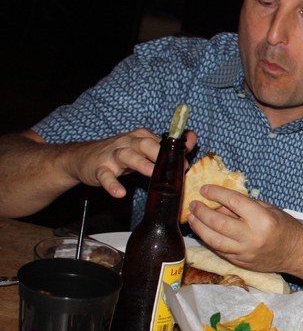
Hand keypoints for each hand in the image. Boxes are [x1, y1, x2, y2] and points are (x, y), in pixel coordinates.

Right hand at [72, 129, 197, 198]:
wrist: (83, 158)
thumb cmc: (120, 154)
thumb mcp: (144, 149)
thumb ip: (168, 146)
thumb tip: (193, 138)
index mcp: (140, 137)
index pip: (160, 141)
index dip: (174, 152)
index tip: (186, 163)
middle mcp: (127, 142)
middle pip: (145, 143)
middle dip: (159, 153)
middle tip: (172, 167)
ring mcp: (112, 155)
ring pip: (126, 156)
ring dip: (140, 164)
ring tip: (151, 174)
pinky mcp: (98, 168)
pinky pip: (105, 176)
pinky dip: (112, 184)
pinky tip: (120, 193)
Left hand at [186, 184, 302, 276]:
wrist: (297, 254)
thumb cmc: (285, 228)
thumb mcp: (269, 210)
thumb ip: (244, 207)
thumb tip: (220, 206)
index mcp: (261, 219)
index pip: (233, 202)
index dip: (216, 193)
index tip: (205, 189)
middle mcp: (251, 236)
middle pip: (218, 222)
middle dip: (201, 211)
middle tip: (194, 204)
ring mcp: (244, 252)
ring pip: (213, 239)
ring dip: (199, 227)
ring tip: (192, 218)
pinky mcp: (240, 262)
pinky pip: (219, 250)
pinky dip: (208, 239)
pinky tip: (203, 231)